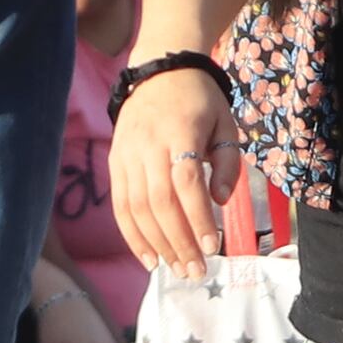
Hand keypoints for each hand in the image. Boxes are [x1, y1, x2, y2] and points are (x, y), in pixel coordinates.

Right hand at [108, 61, 238, 275]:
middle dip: (178, 242)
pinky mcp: (116, 163)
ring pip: (137, 208)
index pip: (186, 182)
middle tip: (196, 271)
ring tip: (176, 270)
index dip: (197, 217)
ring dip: (156, 245)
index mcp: (180, 132)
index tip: (212, 246)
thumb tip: (219, 201)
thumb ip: (226, 163)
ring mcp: (127, 155)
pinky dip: (133, 235)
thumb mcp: (225, 124)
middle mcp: (148, 146)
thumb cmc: (200, 102)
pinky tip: (149, 258)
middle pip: (160, 202)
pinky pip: (121, 205)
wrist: (160, 71)